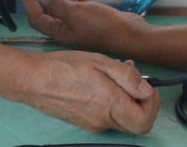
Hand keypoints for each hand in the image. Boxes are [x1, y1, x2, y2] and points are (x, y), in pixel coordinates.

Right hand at [21, 49, 159, 133]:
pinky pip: (108, 116)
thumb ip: (128, 77)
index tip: (147, 87)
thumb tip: (147, 90)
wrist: (33, 80)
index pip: (144, 122)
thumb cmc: (65, 68)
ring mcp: (92, 124)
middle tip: (135, 79)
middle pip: (135, 123)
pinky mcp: (84, 122)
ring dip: (127, 99)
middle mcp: (102, 121)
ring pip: (122, 118)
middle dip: (142, 102)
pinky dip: (113, 102)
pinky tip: (104, 81)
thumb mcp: (101, 62)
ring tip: (116, 73)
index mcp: (109, 106)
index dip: (152, 105)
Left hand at [22, 0, 145, 53]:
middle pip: (52, 11)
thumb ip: (58, 4)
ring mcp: (82, 25)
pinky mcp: (95, 20)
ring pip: (68, 8)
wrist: (129, 34)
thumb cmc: (100, 25)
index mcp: (60, 31)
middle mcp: (68, 29)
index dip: (30, 3)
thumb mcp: (75, 12)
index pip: (37, 18)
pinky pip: (82, 8)